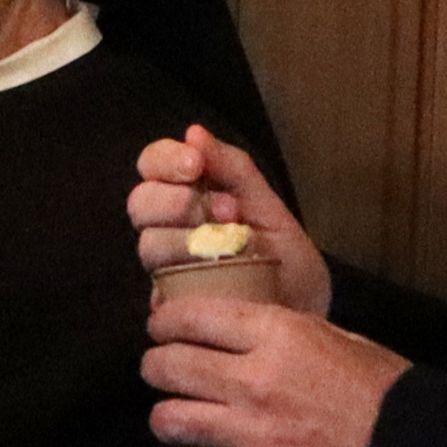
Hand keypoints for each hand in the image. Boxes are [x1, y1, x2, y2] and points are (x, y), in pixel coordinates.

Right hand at [127, 126, 330, 316]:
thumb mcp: (269, 208)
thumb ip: (234, 170)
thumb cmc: (286, 259)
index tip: (194, 165)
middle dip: (171, 200)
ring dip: (188, 239)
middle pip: (140, 203)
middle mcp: (171, 231)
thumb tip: (194, 132)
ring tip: (233, 244)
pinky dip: (192, 279)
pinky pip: (163, 291)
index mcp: (190, 196)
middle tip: (215, 208)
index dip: (164, 160)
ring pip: (149, 245)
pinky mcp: (174, 308)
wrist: (306, 314)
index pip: (153, 166)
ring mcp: (169, 270)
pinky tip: (223, 277)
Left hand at [142, 299, 403, 446]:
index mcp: (278, 334)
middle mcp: (254, 379)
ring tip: (180, 415)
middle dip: (156, 366)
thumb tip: (236, 331)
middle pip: (166, 366)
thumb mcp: (335, 338)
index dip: (165, 322)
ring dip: (170, 416)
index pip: (190, 316)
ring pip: (169, 418)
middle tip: (161, 370)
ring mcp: (250, 432)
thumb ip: (280, 333)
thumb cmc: (381, 392)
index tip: (162, 328)